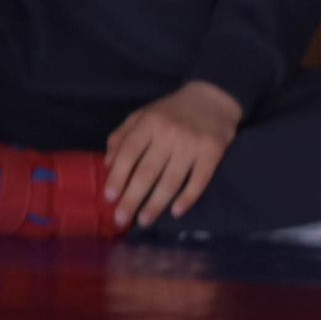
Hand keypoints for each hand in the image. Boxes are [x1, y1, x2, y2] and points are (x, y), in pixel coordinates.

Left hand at [106, 79, 241, 230]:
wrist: (211, 99)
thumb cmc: (170, 112)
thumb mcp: (141, 116)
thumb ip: (122, 137)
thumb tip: (108, 164)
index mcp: (148, 122)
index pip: (128, 152)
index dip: (117, 176)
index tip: (109, 197)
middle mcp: (168, 133)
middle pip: (147, 171)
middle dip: (132, 197)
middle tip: (121, 218)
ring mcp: (192, 144)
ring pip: (171, 180)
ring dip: (156, 204)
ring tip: (144, 220)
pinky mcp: (213, 153)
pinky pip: (198, 181)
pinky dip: (187, 198)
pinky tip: (175, 212)